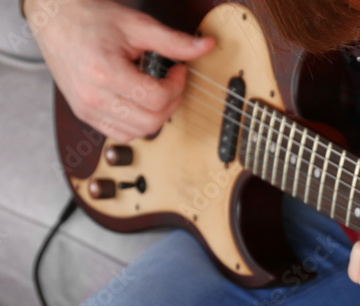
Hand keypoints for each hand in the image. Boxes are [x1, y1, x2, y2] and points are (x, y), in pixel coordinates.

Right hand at [26, 0, 213, 141]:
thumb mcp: (136, 24)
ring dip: (156, 115)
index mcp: (104, 72)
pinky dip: (137, 124)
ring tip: (155, 90)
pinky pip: (120, 134)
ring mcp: (86, 108)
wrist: (53, 17)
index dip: (178, 86)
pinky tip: (140, 103)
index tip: (179, 70)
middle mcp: (92, 96)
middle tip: (171, 82)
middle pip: (151, 121)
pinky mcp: (84, 114)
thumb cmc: (89, 18)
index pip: (157, 99)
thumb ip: (173, 41)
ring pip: (138, 132)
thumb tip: (206, 46)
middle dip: (171, 102)